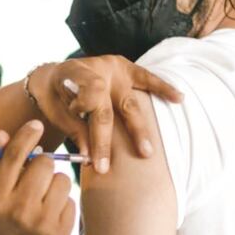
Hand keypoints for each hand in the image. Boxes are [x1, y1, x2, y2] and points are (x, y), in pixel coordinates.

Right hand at [0, 120, 75, 234]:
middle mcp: (18, 211)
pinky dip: (61, 204)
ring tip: (41, 197)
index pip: (14, 157)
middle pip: (45, 164)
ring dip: (54, 183)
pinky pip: (70, 202)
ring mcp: (42, 226)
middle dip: (42, 163)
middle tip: (35, 174)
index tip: (36, 125)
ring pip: (62, 180)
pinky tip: (47, 215)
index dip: (27, 136)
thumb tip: (4, 133)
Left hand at [30, 56, 181, 172]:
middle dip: (105, 139)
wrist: (55, 76)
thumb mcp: (54, 109)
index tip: (78, 136)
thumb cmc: (54, 96)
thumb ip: (73, 129)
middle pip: (105, 107)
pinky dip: (163, 89)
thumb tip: (88, 155)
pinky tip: (180, 99)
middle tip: (105, 166)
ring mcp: (114, 68)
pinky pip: (147, 79)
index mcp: (72, 72)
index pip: (87, 94)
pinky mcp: (126, 69)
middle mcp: (96, 68)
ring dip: (137, 130)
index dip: (85, 112)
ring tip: (146, 151)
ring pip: (129, 102)